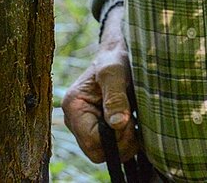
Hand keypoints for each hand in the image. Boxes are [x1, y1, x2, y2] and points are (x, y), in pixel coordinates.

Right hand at [62, 7, 138, 162]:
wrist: (119, 53)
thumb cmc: (116, 59)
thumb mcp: (116, 73)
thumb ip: (116, 97)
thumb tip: (117, 124)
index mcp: (73, 106)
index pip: (91, 142)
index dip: (114, 139)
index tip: (129, 122)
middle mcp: (74, 120)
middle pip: (97, 152)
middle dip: (120, 142)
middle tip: (133, 122)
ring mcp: (85, 126)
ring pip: (106, 152)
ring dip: (125, 141)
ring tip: (133, 119)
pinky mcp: (97, 128)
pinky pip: (111, 147)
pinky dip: (125, 139)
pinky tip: (131, 123)